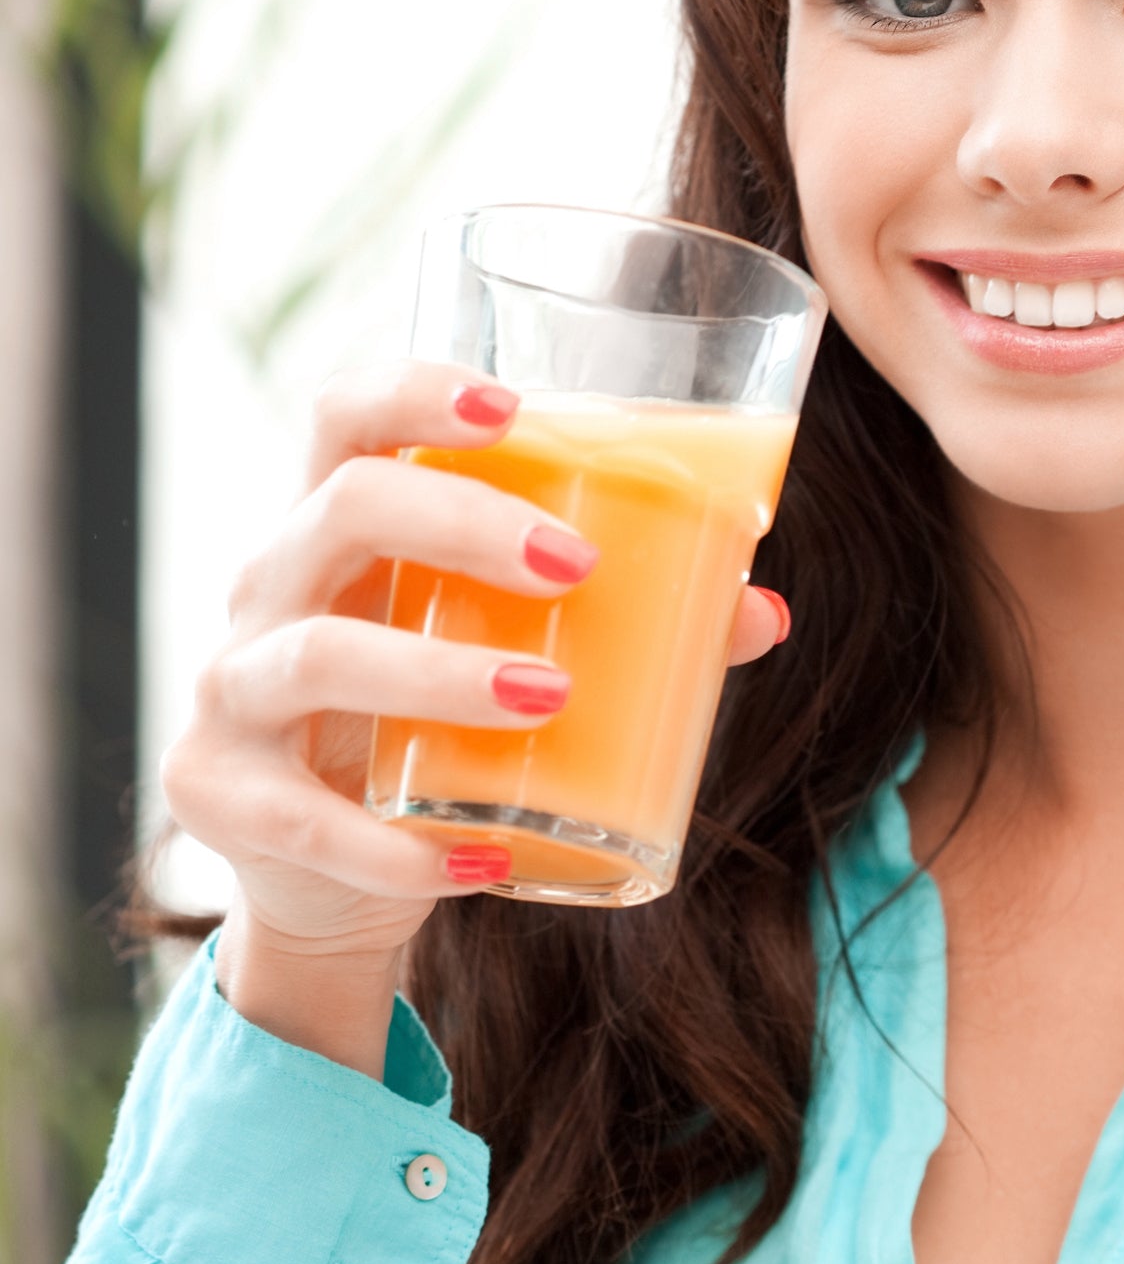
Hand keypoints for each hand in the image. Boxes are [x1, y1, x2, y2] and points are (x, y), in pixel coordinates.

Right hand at [165, 362, 788, 1068]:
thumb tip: (762, 612)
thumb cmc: (437, 717)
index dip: (413, 392)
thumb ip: (631, 621)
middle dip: (464, 523)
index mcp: (340, 525)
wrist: (327, 871)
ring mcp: (232, 692)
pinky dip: (399, 848)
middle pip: (345, 507)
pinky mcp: (222, 798)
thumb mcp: (510, 650)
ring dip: (441, 674)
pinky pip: (305, 820)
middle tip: (574, 565)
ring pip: (319, 657)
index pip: (347, 415)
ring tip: (550, 697)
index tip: (510, 408)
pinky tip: (485, 860)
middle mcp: (271, 587)